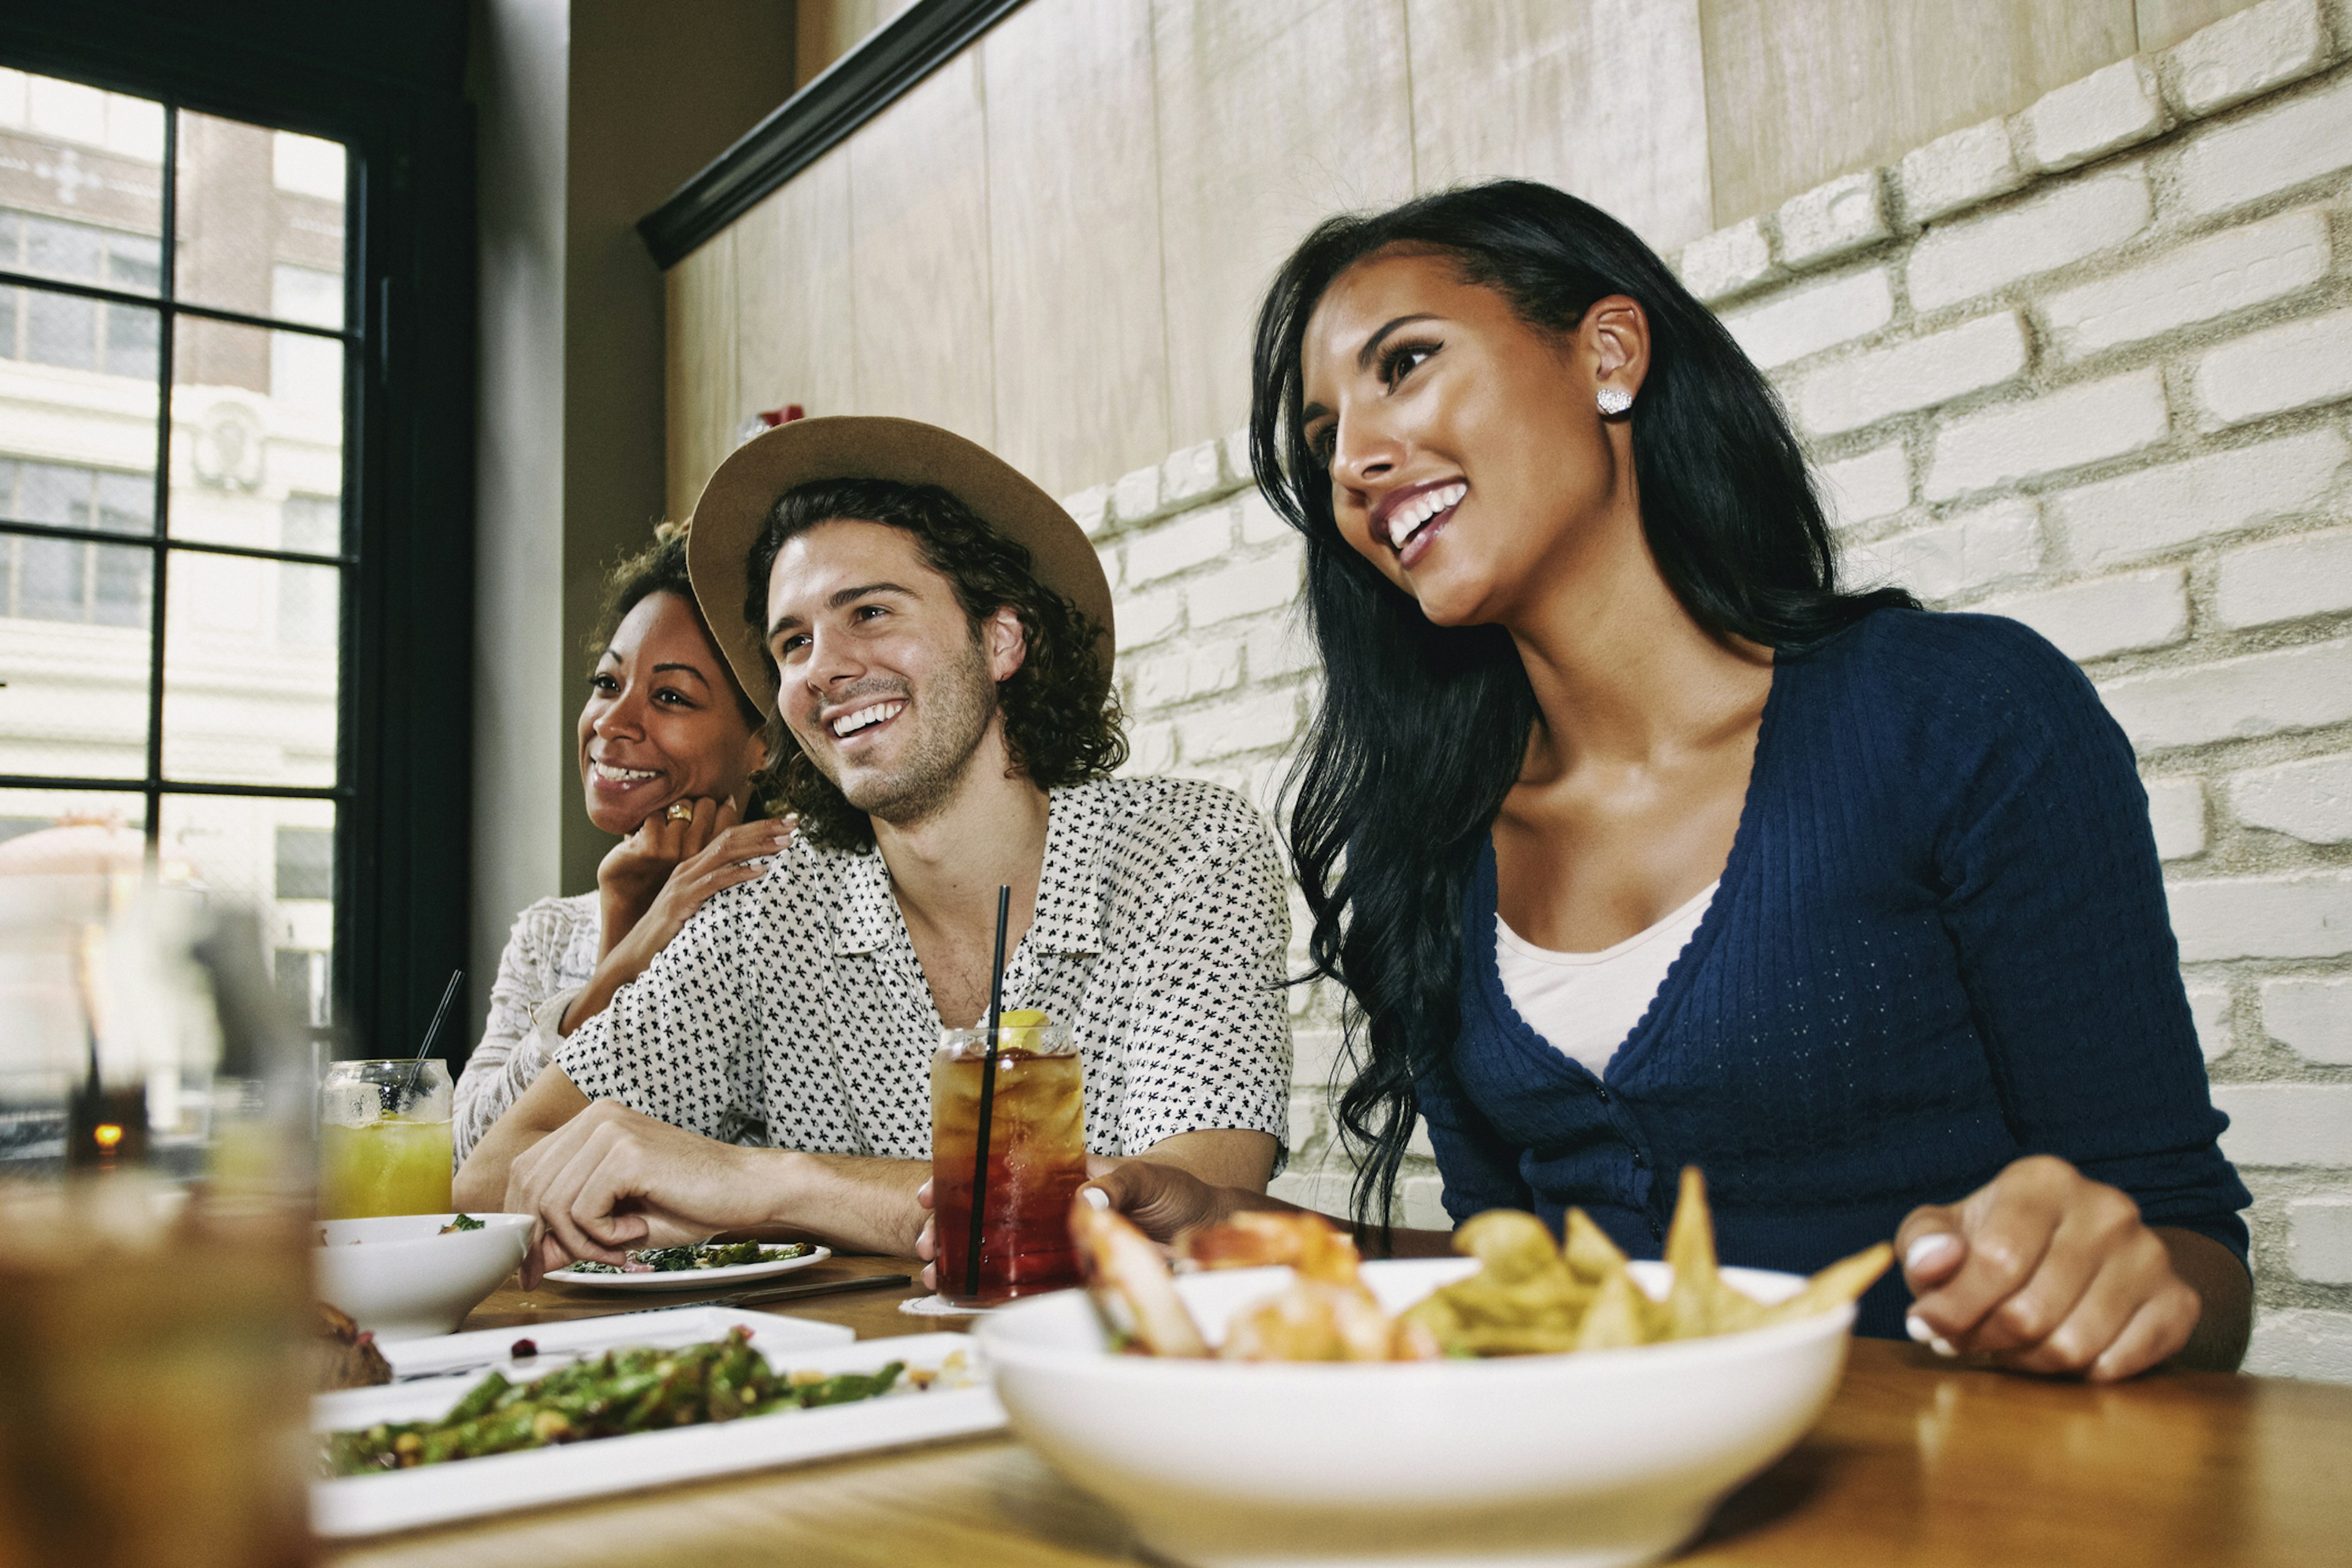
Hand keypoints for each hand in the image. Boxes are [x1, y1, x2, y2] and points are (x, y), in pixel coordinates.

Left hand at [504, 1099, 775, 1287]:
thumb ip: (572, 1232)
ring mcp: (610, 1130)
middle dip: (543, 1239)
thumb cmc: (692, 1202)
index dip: (522, 1221)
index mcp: (591, 1125)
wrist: (749, 1189)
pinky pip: (583, 1210)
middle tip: (568, 1267)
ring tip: (617, 1250)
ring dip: (580, 1242)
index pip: (526, 1171)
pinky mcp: (626, 1153)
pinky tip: (635, 1232)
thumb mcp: (618, 1221)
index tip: (531, 1264)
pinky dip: (603, 1237)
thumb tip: (529, 1258)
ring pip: (553, 1202)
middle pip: (530, 1186)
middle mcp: (595, 1118)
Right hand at [564, 807, 793, 1034]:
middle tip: (794, 825)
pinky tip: (760, 872)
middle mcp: (688, 868)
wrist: (635, 956)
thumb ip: (719, 890)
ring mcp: (683, 883)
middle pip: (730, 838)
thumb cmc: (671, 934)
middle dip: (764, 829)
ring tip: (784, 843)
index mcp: (694, 867)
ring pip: (724, 854)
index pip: (730, 837)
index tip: (789, 824)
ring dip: (757, 846)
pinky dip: (738, 874)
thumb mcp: (699, 907)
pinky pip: (713, 883)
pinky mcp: (681, 901)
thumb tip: (752, 881)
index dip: (759, 827)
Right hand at [913, 1156, 1216, 1292]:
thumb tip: (1087, 1197)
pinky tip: (964, 1299)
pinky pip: (1027, 1284)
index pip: (999, 1170)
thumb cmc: (1175, 1193)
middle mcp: (1050, 1209)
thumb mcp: (1147, 1176)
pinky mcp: (1070, 1277)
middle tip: (923, 1241)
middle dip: (947, 1227)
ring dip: (960, 1262)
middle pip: (986, 1214)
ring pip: (997, 1251)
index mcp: (1060, 1176)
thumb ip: (1117, 1184)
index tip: (929, 1191)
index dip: (960, 1178)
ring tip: (932, 1274)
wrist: (1205, 1229)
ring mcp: (1057, 1244)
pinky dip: (995, 1292)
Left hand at [1898, 1154, 2201, 1381]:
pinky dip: (2077, 1373)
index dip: (1953, 1307)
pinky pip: (2118, 1365)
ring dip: (2026, 1361)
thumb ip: (1923, 1243)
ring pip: (2073, 1346)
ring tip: (2006, 1345)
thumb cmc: (1998, 1240)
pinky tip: (2055, 1351)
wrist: (2084, 1251)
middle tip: (1966, 1341)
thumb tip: (1932, 1264)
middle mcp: (2106, 1209)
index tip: (1926, 1325)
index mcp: (2044, 1181)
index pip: (1996, 1260)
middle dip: (1985, 1339)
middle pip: (2031, 1311)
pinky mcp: (2178, 1301)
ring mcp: (2150, 1255)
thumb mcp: (1945, 1229)